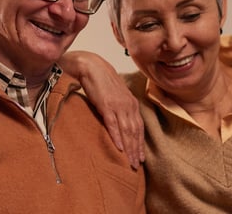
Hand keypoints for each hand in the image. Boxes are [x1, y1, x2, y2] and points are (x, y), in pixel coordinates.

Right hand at [61, 51, 144, 168]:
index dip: (140, 144)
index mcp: (131, 103)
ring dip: (129, 148)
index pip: (139, 127)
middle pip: (135, 132)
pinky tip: (119, 148)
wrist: (91, 66)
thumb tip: (119, 122)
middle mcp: (128, 105)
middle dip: (136, 150)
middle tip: (136, 165)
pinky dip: (117, 137)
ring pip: (127, 131)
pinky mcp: (106, 105)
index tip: (140, 158)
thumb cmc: (101, 81)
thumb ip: (119, 108)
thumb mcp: (114, 96)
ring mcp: (118, 105)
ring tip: (129, 162)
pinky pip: (113, 124)